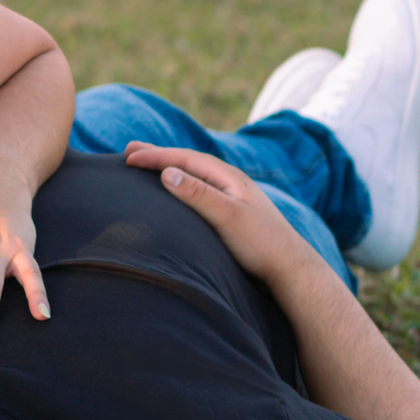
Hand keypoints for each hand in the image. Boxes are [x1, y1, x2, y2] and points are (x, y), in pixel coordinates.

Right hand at [124, 142, 315, 288]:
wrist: (290, 270)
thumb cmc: (261, 244)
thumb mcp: (227, 217)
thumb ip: (198, 194)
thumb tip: (167, 172)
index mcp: (229, 178)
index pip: (185, 158)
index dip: (156, 156)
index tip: (128, 156)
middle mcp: (230, 183)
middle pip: (188, 162)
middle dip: (159, 155)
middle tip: (129, 150)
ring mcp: (231, 198)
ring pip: (194, 175)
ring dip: (169, 168)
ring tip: (147, 166)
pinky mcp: (231, 214)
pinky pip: (199, 191)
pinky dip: (181, 185)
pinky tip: (175, 193)